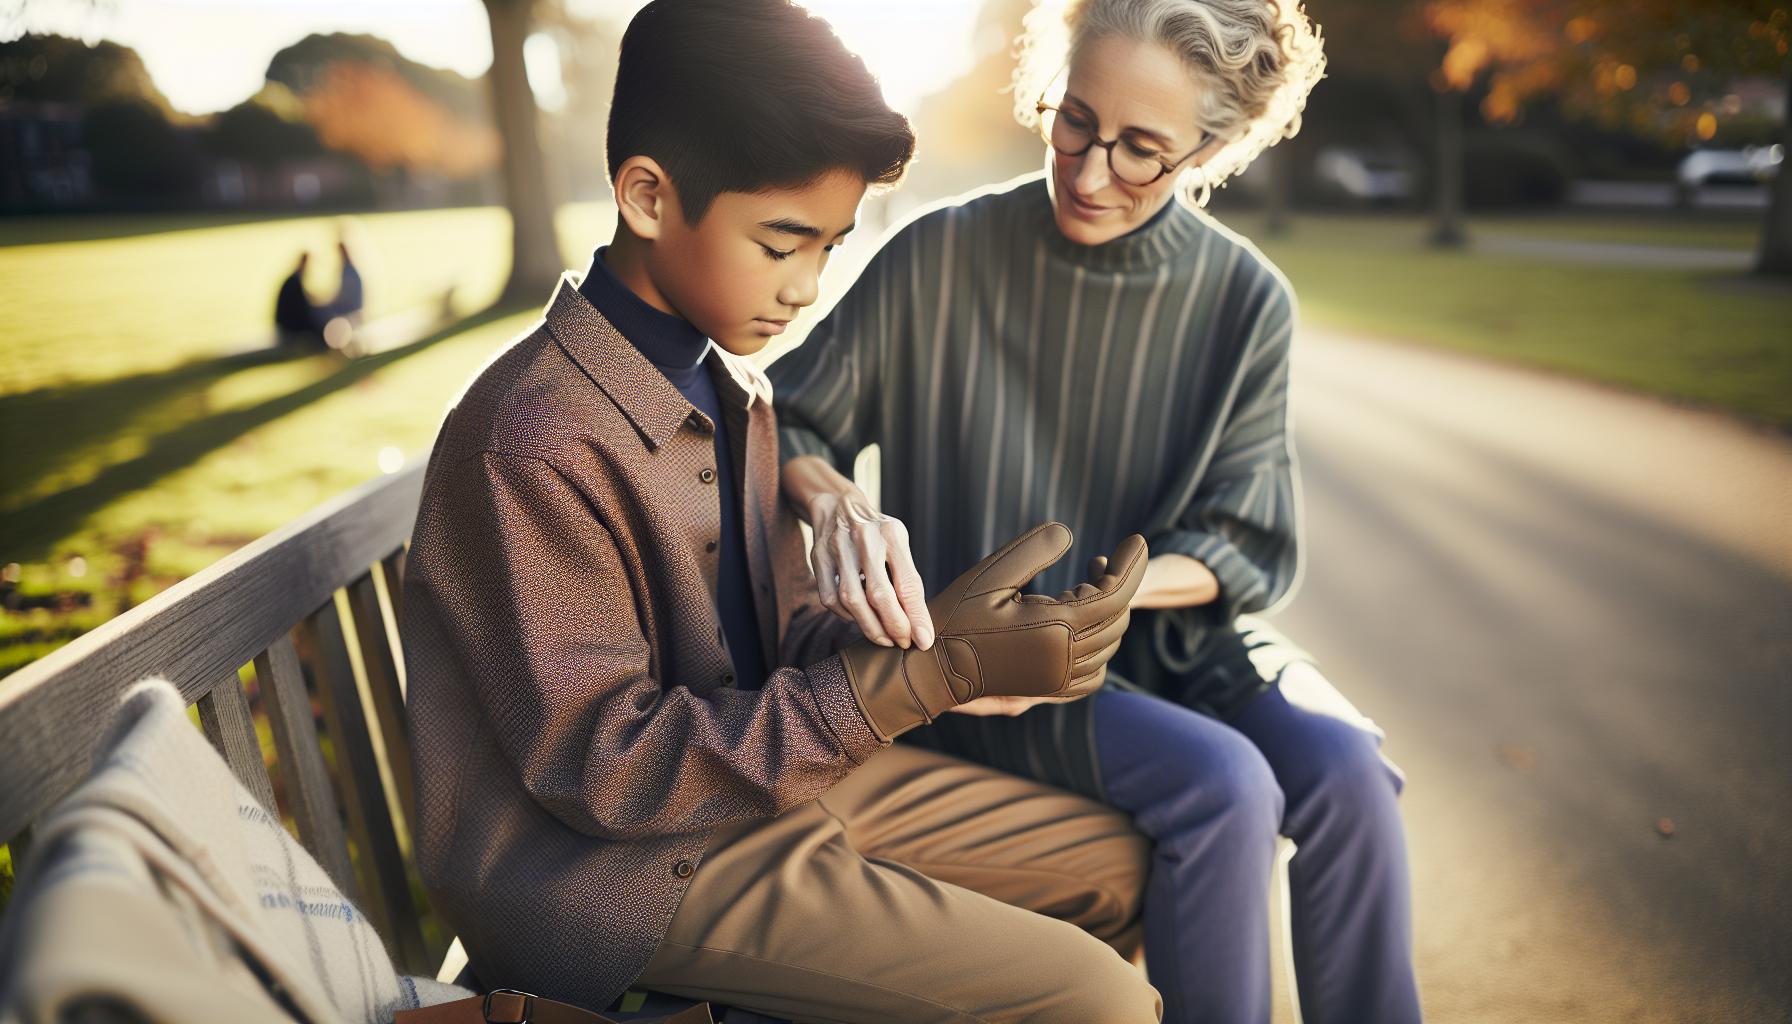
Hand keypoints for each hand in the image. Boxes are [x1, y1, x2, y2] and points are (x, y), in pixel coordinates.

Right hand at [805, 490, 934, 648]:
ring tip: (885, 639)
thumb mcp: (898, 543)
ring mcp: (838, 548)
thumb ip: (907, 578)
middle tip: (903, 643)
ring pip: (852, 600)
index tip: (924, 641)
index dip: (916, 616)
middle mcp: (864, 538)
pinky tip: (858, 620)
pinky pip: (830, 598)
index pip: (908, 583)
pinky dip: (845, 616)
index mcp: (891, 534)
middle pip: (879, 594)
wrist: (837, 505)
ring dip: (870, 627)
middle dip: (893, 626)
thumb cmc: (876, 533)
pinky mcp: (818, 558)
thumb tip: (919, 624)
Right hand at [839, 523, 1148, 739]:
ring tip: (1080, 585)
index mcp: (1057, 630)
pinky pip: (1094, 672)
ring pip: (1109, 643)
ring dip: (1105, 612)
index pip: (1116, 594)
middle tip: (1097, 560)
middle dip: (1116, 584)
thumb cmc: (955, 617)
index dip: (1131, 564)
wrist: (931, 669)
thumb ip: (1035, 550)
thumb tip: (1071, 535)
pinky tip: (1077, 624)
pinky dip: (1098, 647)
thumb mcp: (992, 573)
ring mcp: (1059, 680)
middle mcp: (1065, 660)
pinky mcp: (1050, 690)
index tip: (1137, 539)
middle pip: (1117, 617)